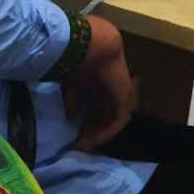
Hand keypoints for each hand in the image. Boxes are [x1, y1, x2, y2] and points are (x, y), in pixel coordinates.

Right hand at [64, 15, 133, 150]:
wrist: (92, 47)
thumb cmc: (76, 57)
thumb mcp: (71, 82)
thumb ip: (71, 98)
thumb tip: (69, 115)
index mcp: (97, 79)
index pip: (93, 104)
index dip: (83, 119)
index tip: (72, 132)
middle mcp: (109, 86)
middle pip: (102, 113)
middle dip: (90, 128)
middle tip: (77, 144)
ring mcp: (119, 92)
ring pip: (110, 118)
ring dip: (98, 133)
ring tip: (83, 146)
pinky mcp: (124, 98)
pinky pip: (118, 120)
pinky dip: (107, 131)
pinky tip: (94, 141)